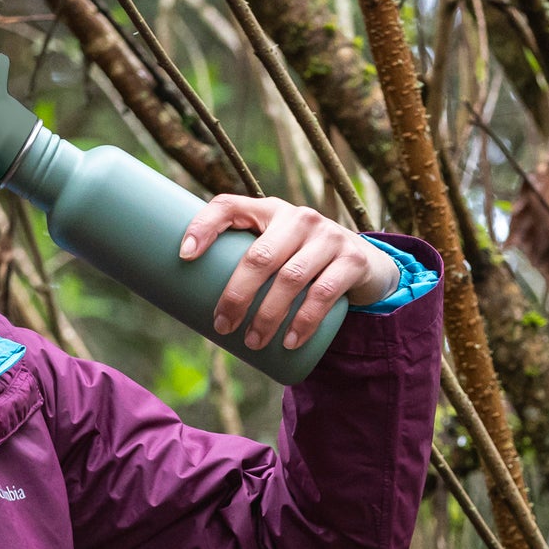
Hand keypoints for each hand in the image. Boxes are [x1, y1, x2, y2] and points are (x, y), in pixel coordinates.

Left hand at [178, 196, 399, 352]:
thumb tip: (190, 306)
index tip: (184, 256)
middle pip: (259, 256)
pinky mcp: (352, 260)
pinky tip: (288, 341)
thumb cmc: (303, 262)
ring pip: (290, 278)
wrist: (365, 264)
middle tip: (223, 327)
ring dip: (267, 316)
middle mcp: (298, 217)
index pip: (229, 206)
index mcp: (269, 211)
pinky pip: (323, 293)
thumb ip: (245, 264)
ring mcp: (327, 236)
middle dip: (236, 295)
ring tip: (252, 343)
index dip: (204, 226)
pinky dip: (303, 321)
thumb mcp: (277, 252)